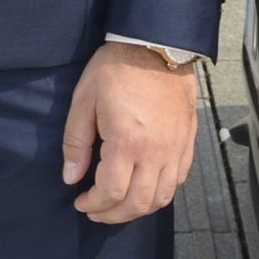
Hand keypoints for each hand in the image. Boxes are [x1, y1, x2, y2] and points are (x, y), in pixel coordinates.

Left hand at [62, 41, 200, 224]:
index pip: (111, 192)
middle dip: (113, 215)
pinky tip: (145, 187)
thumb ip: (76, 142)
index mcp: (128, 141)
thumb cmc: (118, 67)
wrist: (156, 44)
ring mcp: (176, 149)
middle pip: (138, 203)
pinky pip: (178, 180)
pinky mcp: (187, 142)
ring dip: (138, 209)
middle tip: (96, 211)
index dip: (94, 204)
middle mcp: (156, 151)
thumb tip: (71, 177)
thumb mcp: (85, 100)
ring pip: (162, 197)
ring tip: (119, 205)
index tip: (80, 202)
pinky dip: (161, 193)